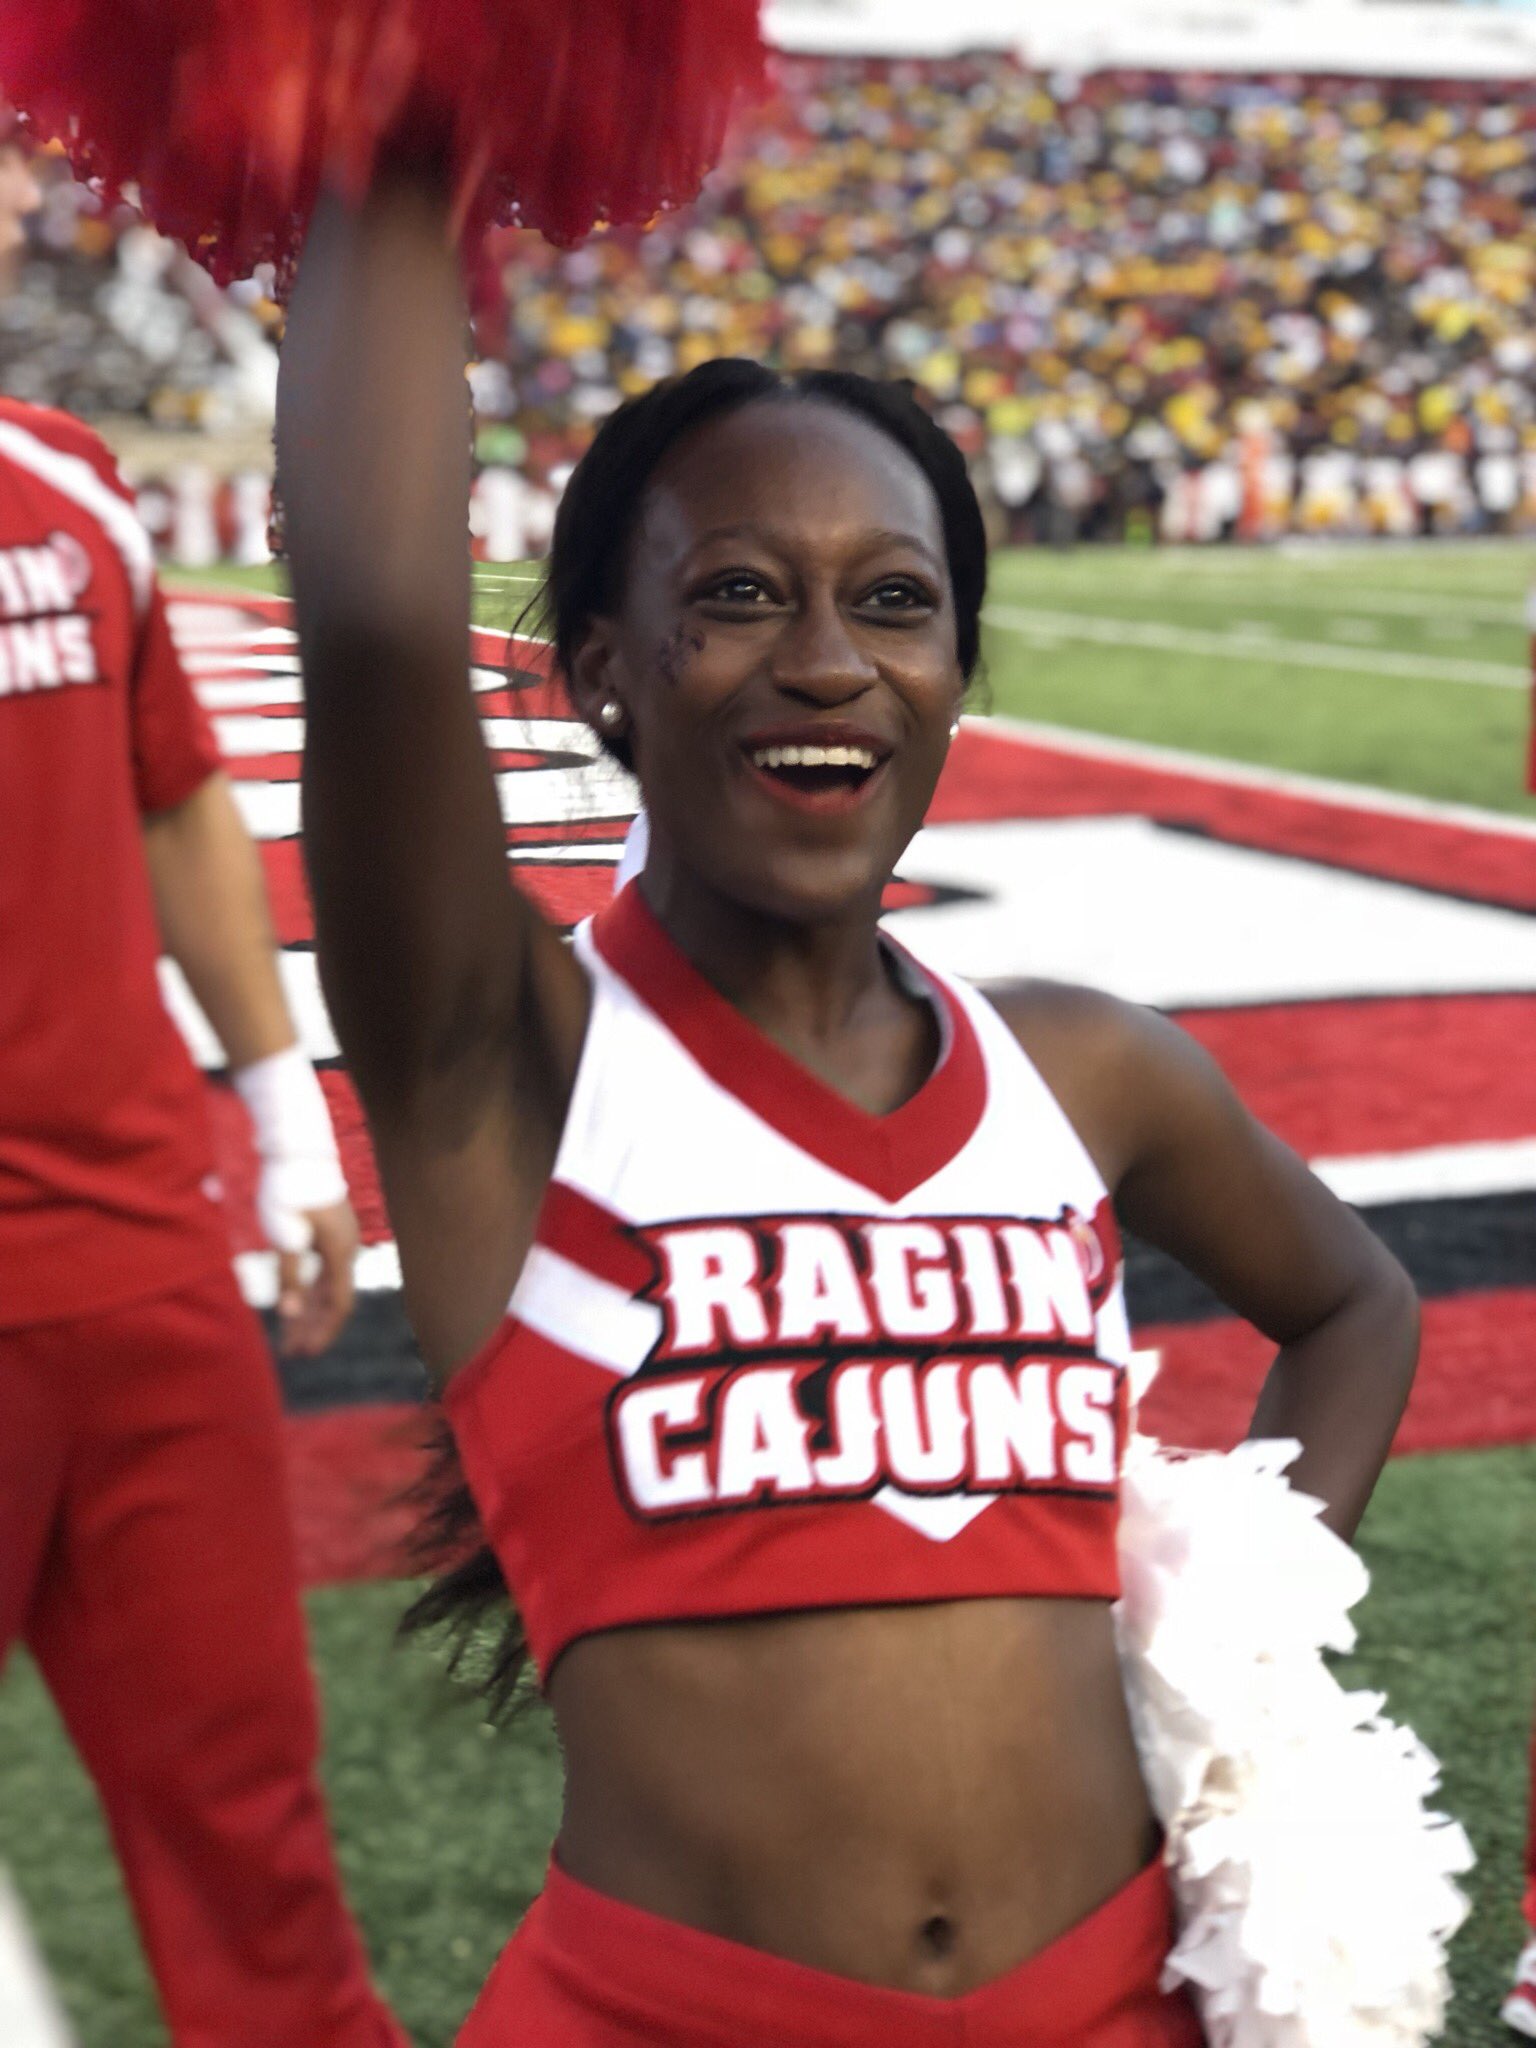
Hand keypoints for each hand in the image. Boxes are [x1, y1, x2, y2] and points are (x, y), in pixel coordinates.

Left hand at [276, 1199, 359, 1356]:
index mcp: (339, 1251)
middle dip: (312, 1327)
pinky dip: (308, 1290)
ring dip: (308, 1311)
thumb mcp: (284, 1234)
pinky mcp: (328, 1233)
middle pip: (333, 1299)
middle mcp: (345, 1248)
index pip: (339, 1304)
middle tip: (293, 1354)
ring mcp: (339, 1240)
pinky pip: (322, 1271)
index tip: (306, 1353)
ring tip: (289, 1336)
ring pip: (326, 1286)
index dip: (323, 1331)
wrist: (297, 1149)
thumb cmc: (288, 1190)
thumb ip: (289, 1275)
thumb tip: (288, 1314)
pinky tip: (294, 1304)